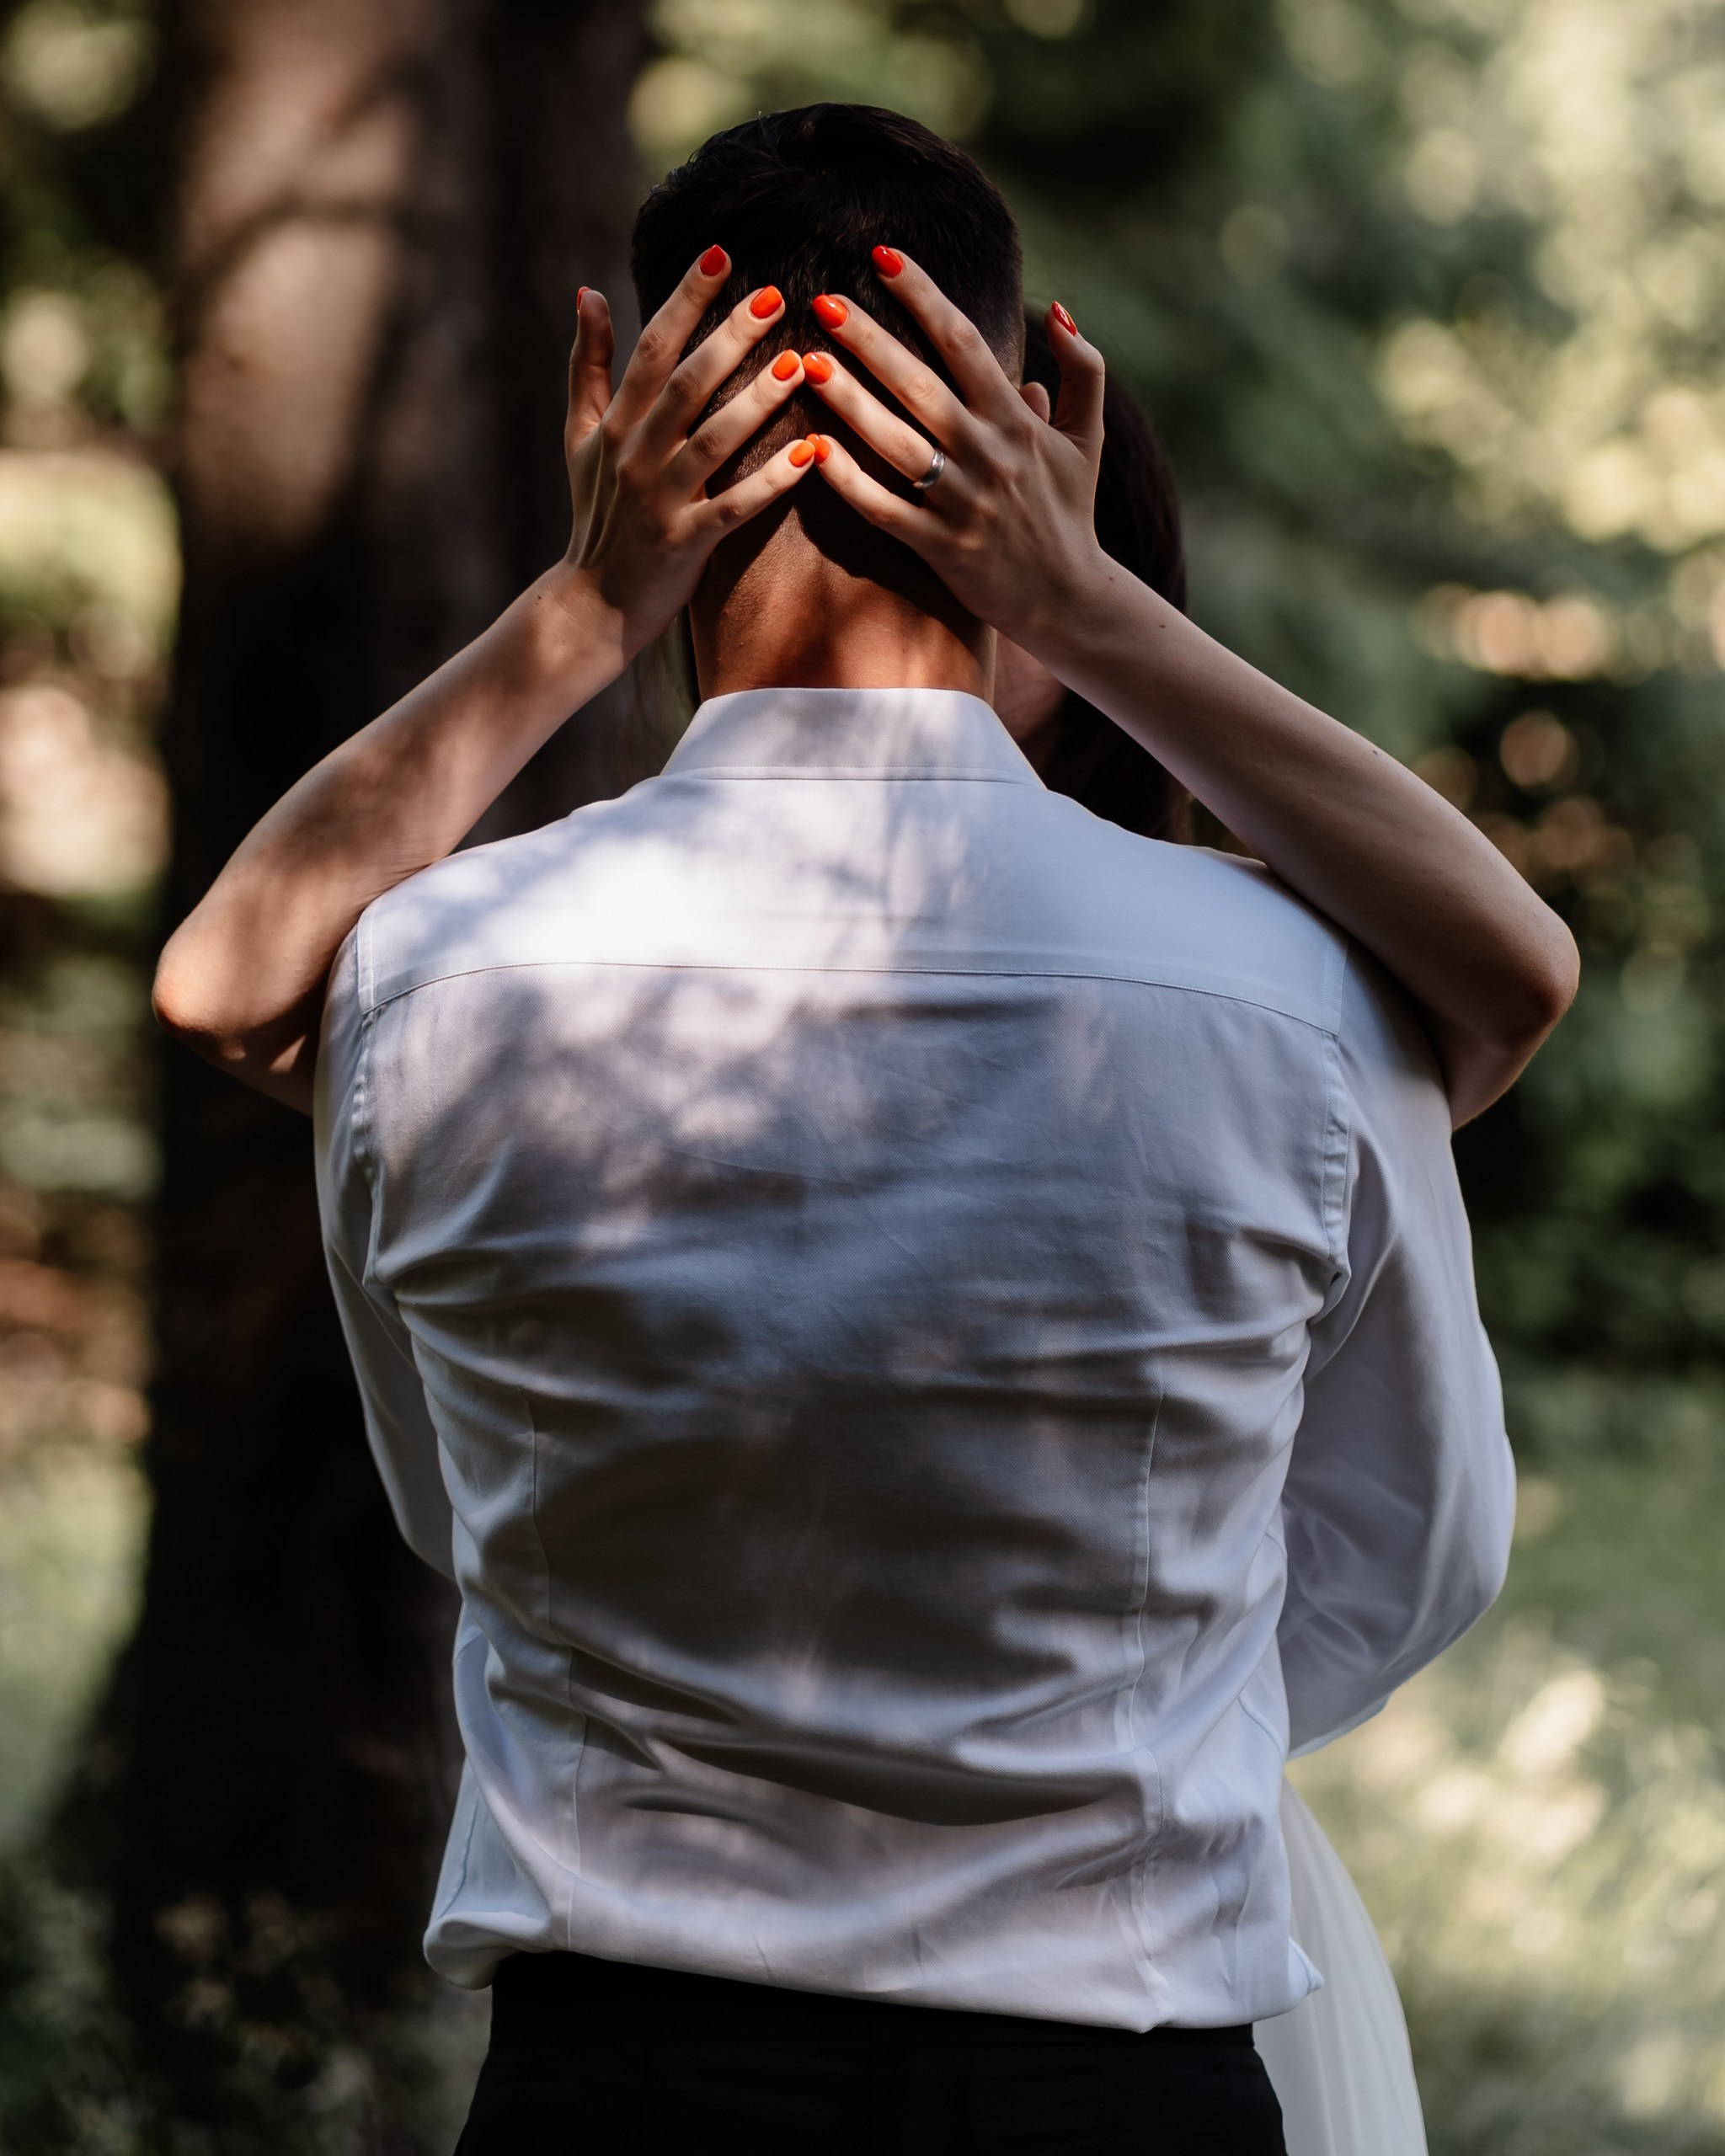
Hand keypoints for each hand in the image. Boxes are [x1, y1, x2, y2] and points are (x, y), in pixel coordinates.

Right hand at [557, 250, 816, 658]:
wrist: (591, 603)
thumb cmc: (596, 514)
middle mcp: (636, 455)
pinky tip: (810, 455)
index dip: (685, 299)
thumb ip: (588, 365)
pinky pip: (734, 508)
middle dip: (730, 338)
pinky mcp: (686, 544)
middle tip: (776, 296)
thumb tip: (587, 291)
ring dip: (756, 402)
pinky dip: (771, 482)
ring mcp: (660, 501)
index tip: (721, 254)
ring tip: (799, 365)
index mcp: (618, 423)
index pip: (652, 348)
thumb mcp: (581, 437)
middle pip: (686, 384)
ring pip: (713, 442)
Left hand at [798, 255, 1110, 652]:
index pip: (965, 342)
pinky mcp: (942, 549)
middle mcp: (988, 455)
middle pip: (921, 385)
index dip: (923, 295)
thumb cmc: (1070, 512)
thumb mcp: (1087, 437)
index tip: (882, 256)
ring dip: (850, 401)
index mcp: (1016, 419)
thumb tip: (1057, 310)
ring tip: (806, 363)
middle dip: (871, 339)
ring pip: (897, 443)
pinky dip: (850, 483)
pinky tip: (814, 451)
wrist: (1070, 599)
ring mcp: (963, 503)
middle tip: (824, 300)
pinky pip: (886, 511)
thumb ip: (1082, 370)